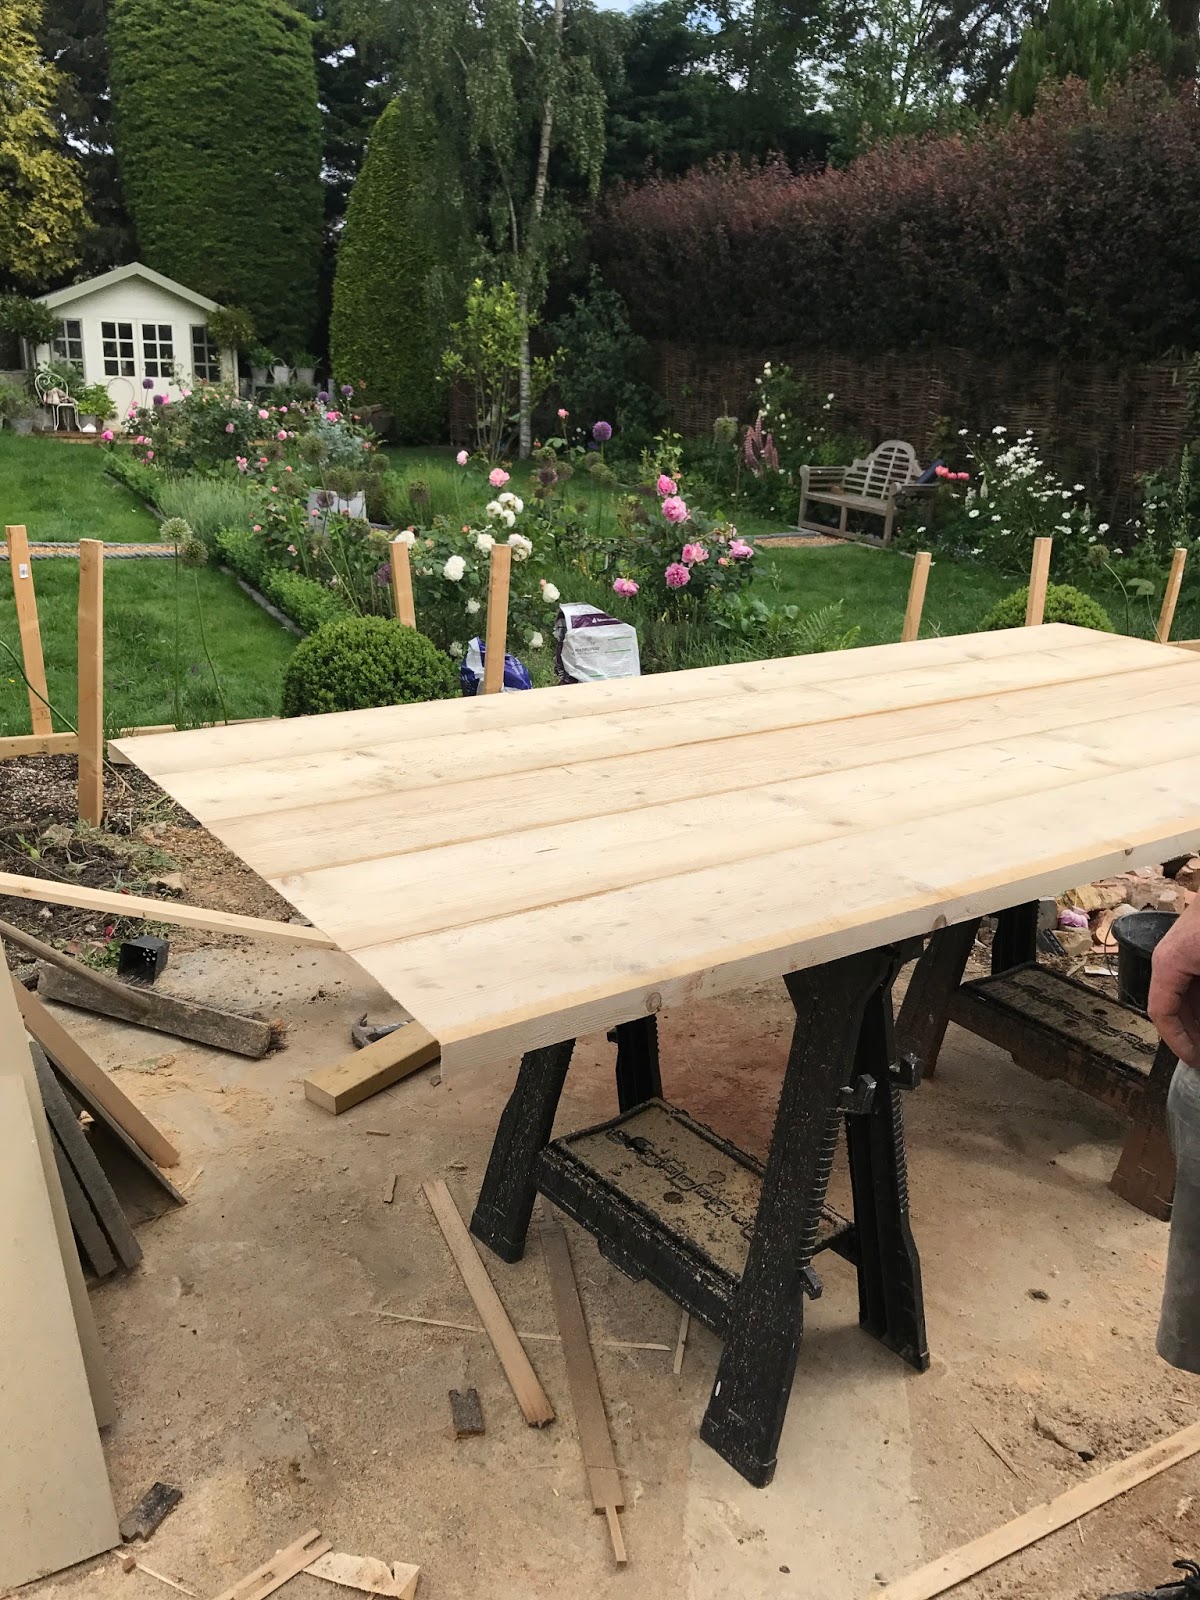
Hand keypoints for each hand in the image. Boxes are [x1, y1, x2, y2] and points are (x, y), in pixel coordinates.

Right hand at [1148, 895, 1199, 1065]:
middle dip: (1190, 1032)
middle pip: (1172, 1006)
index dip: (1178, 1041)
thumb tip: (1198, 1039)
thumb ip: (1198, 1001)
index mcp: (1168, 964)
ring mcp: (1183, 952)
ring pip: (1185, 994)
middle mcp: (1169, 959)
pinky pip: (1193, 980)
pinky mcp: (1195, 948)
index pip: (1161, 1012)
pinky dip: (1199, 998)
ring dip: (1195, 1016)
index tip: (1195, 1060)